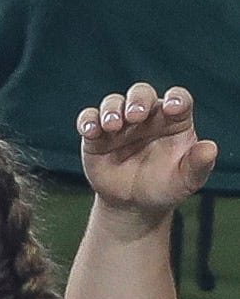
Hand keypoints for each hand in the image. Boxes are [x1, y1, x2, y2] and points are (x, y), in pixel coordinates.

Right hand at [78, 82, 216, 212]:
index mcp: (174, 120)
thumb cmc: (166, 187)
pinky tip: (90, 131)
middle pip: (142, 94)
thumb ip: (199, 164)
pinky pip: (88, 120)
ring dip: (112, 110)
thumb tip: (210, 148)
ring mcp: (120, 125)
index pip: (178, 99)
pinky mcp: (96, 137)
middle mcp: (147, 117)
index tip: (172, 108)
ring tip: (113, 126)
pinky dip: (87, 121)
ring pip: (113, 103)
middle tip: (135, 115)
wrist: (134, 205)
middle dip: (138, 100)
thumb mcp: (187, 179)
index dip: (176, 99)